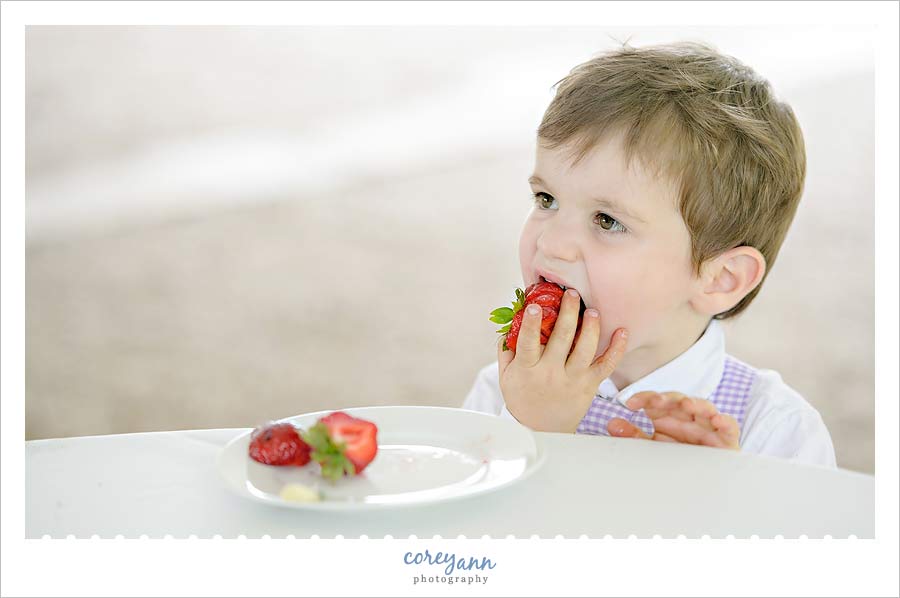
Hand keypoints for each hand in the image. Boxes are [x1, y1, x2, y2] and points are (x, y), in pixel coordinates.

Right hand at [497, 289, 627, 432]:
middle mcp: (551, 374)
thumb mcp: (506, 376)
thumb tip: (511, 320)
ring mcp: (573, 379)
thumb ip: (506, 349)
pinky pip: (607, 365)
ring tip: (591, 310)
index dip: (531, 324)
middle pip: (561, 339)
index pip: (528, 343)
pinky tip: (622, 331)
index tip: (534, 306)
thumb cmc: (522, 398)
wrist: (541, 430)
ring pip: (585, 349)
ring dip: (590, 326)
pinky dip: (617, 348)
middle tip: (571, 294)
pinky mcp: (590, 385)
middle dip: (567, 313)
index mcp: (527, 370)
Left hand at [607, 392, 739, 449]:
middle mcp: (689, 416)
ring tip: (686, 404)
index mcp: (670, 415)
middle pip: (678, 401)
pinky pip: (728, 426)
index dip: (644, 398)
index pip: (657, 400)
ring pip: (704, 408)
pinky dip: (724, 421)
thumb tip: (612, 423)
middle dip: (668, 399)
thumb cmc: (678, 457)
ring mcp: (709, 425)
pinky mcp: (727, 437)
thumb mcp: (653, 447)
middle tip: (656, 401)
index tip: (630, 403)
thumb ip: (634, 435)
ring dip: (696, 404)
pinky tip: (717, 419)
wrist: (702, 482)